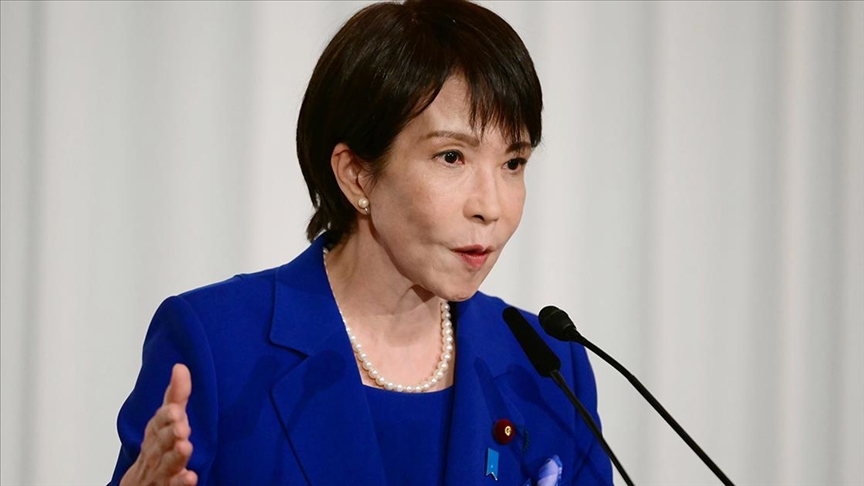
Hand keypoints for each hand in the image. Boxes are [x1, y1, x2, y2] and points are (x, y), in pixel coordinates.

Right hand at [120, 363, 197, 485]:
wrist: (139, 485)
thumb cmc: (156, 449)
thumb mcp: (165, 421)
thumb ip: (175, 396)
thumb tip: (181, 367)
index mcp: (155, 433)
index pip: (158, 422)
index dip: (165, 417)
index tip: (176, 409)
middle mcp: (155, 452)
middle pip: (160, 443)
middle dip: (169, 434)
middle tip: (181, 428)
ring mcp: (159, 472)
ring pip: (165, 464)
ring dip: (174, 456)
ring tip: (185, 447)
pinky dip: (180, 482)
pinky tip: (190, 477)